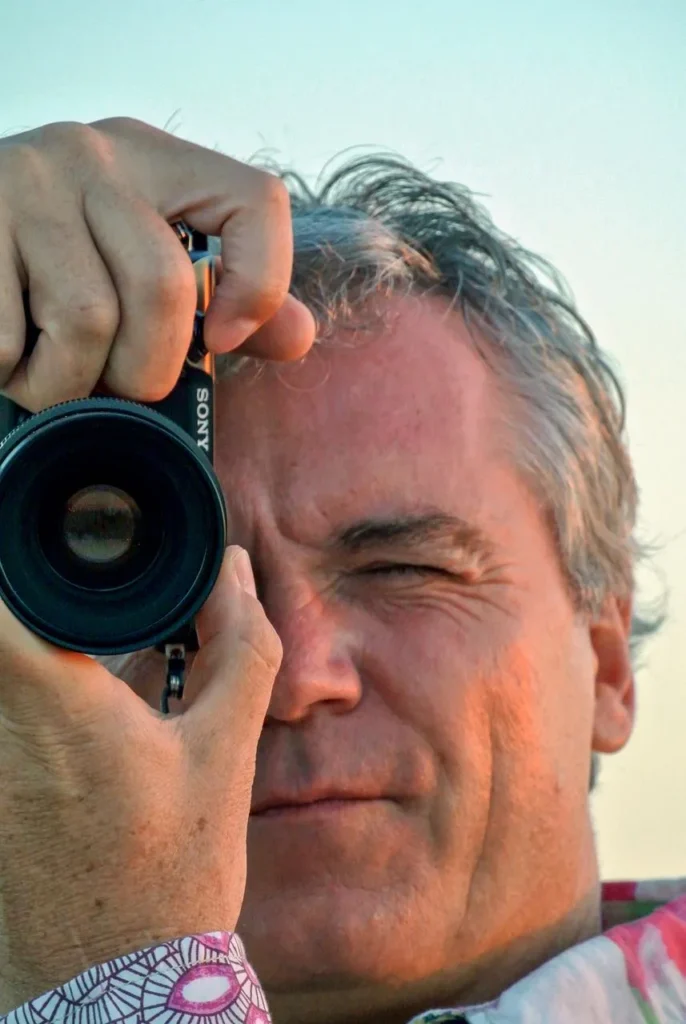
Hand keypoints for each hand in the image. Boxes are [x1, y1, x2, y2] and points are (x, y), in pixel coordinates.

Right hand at [0, 117, 314, 411]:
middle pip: (163, 287)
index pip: (257, 201)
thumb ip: (228, 293)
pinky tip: (12, 353)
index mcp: (156, 160)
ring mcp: (25, 185)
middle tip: (117, 384)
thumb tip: (298, 336)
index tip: (223, 341)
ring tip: (52, 372)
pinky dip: (15, 373)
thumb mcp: (145, 251)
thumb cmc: (62, 255)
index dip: (262, 285)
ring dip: (70, 382)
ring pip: (86, 321)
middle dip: (146, 369)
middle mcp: (92, 157)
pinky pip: (9, 341)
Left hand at [0, 546, 279, 1011]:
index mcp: (57, 703)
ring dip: (42, 656)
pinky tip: (88, 745)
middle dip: (38, 600)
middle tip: (100, 621)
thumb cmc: (173, 873)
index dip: (15, 552)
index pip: (1, 594)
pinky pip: (3, 720)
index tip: (49, 541)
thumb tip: (235, 573)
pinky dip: (36, 707)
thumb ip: (241, 647)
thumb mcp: (226, 752)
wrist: (117, 986)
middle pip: (0, 626)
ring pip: (5, 675)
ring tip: (106, 690)